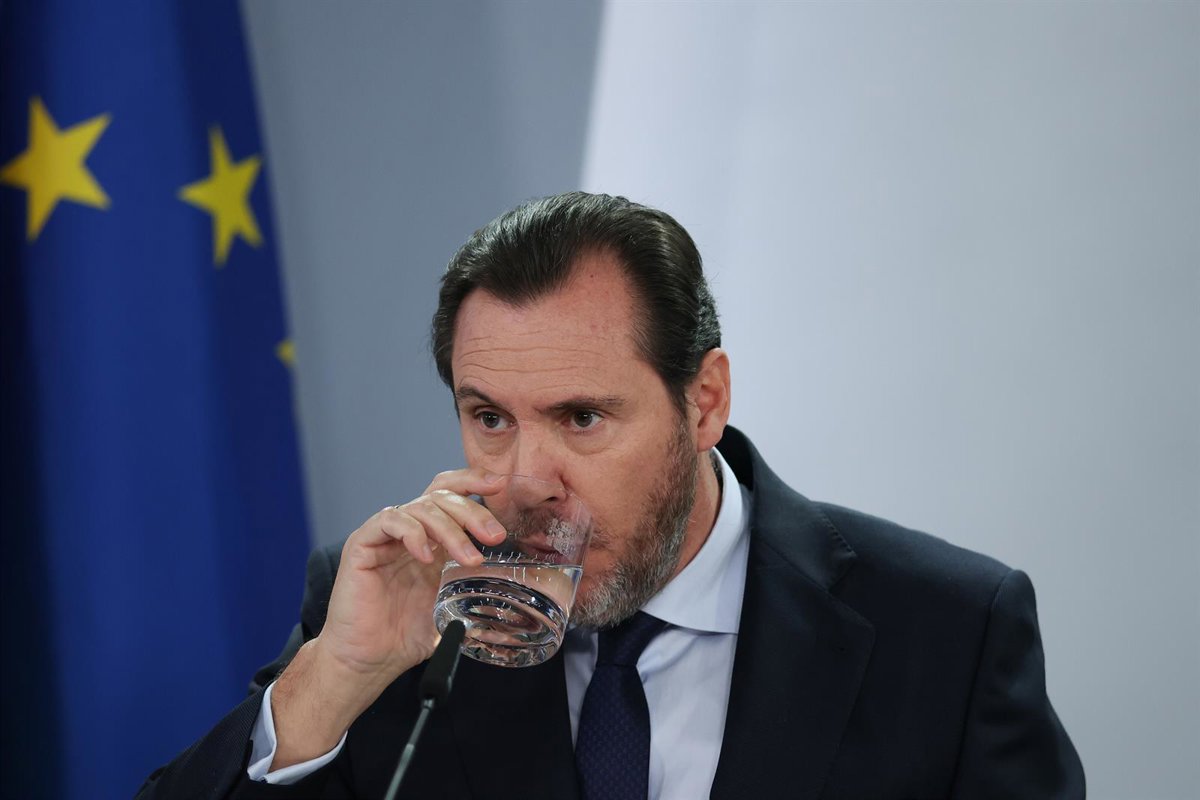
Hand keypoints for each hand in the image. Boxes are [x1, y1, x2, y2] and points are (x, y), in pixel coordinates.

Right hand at [318, 467, 506, 678]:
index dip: (472, 482)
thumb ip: (474, 584)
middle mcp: (408, 531)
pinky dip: (413, 533)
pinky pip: (389, 521)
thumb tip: (513, 581)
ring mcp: (384, 536)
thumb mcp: (453, 605)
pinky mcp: (362, 544)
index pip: (449, 493)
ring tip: (469, 558)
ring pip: (421, 507)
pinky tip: (426, 556)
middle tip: (494, 536)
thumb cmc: (406, 636)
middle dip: (472, 512)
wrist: (368, 660)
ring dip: (451, 529)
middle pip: (441, 497)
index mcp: (430, 539)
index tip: (498, 487)